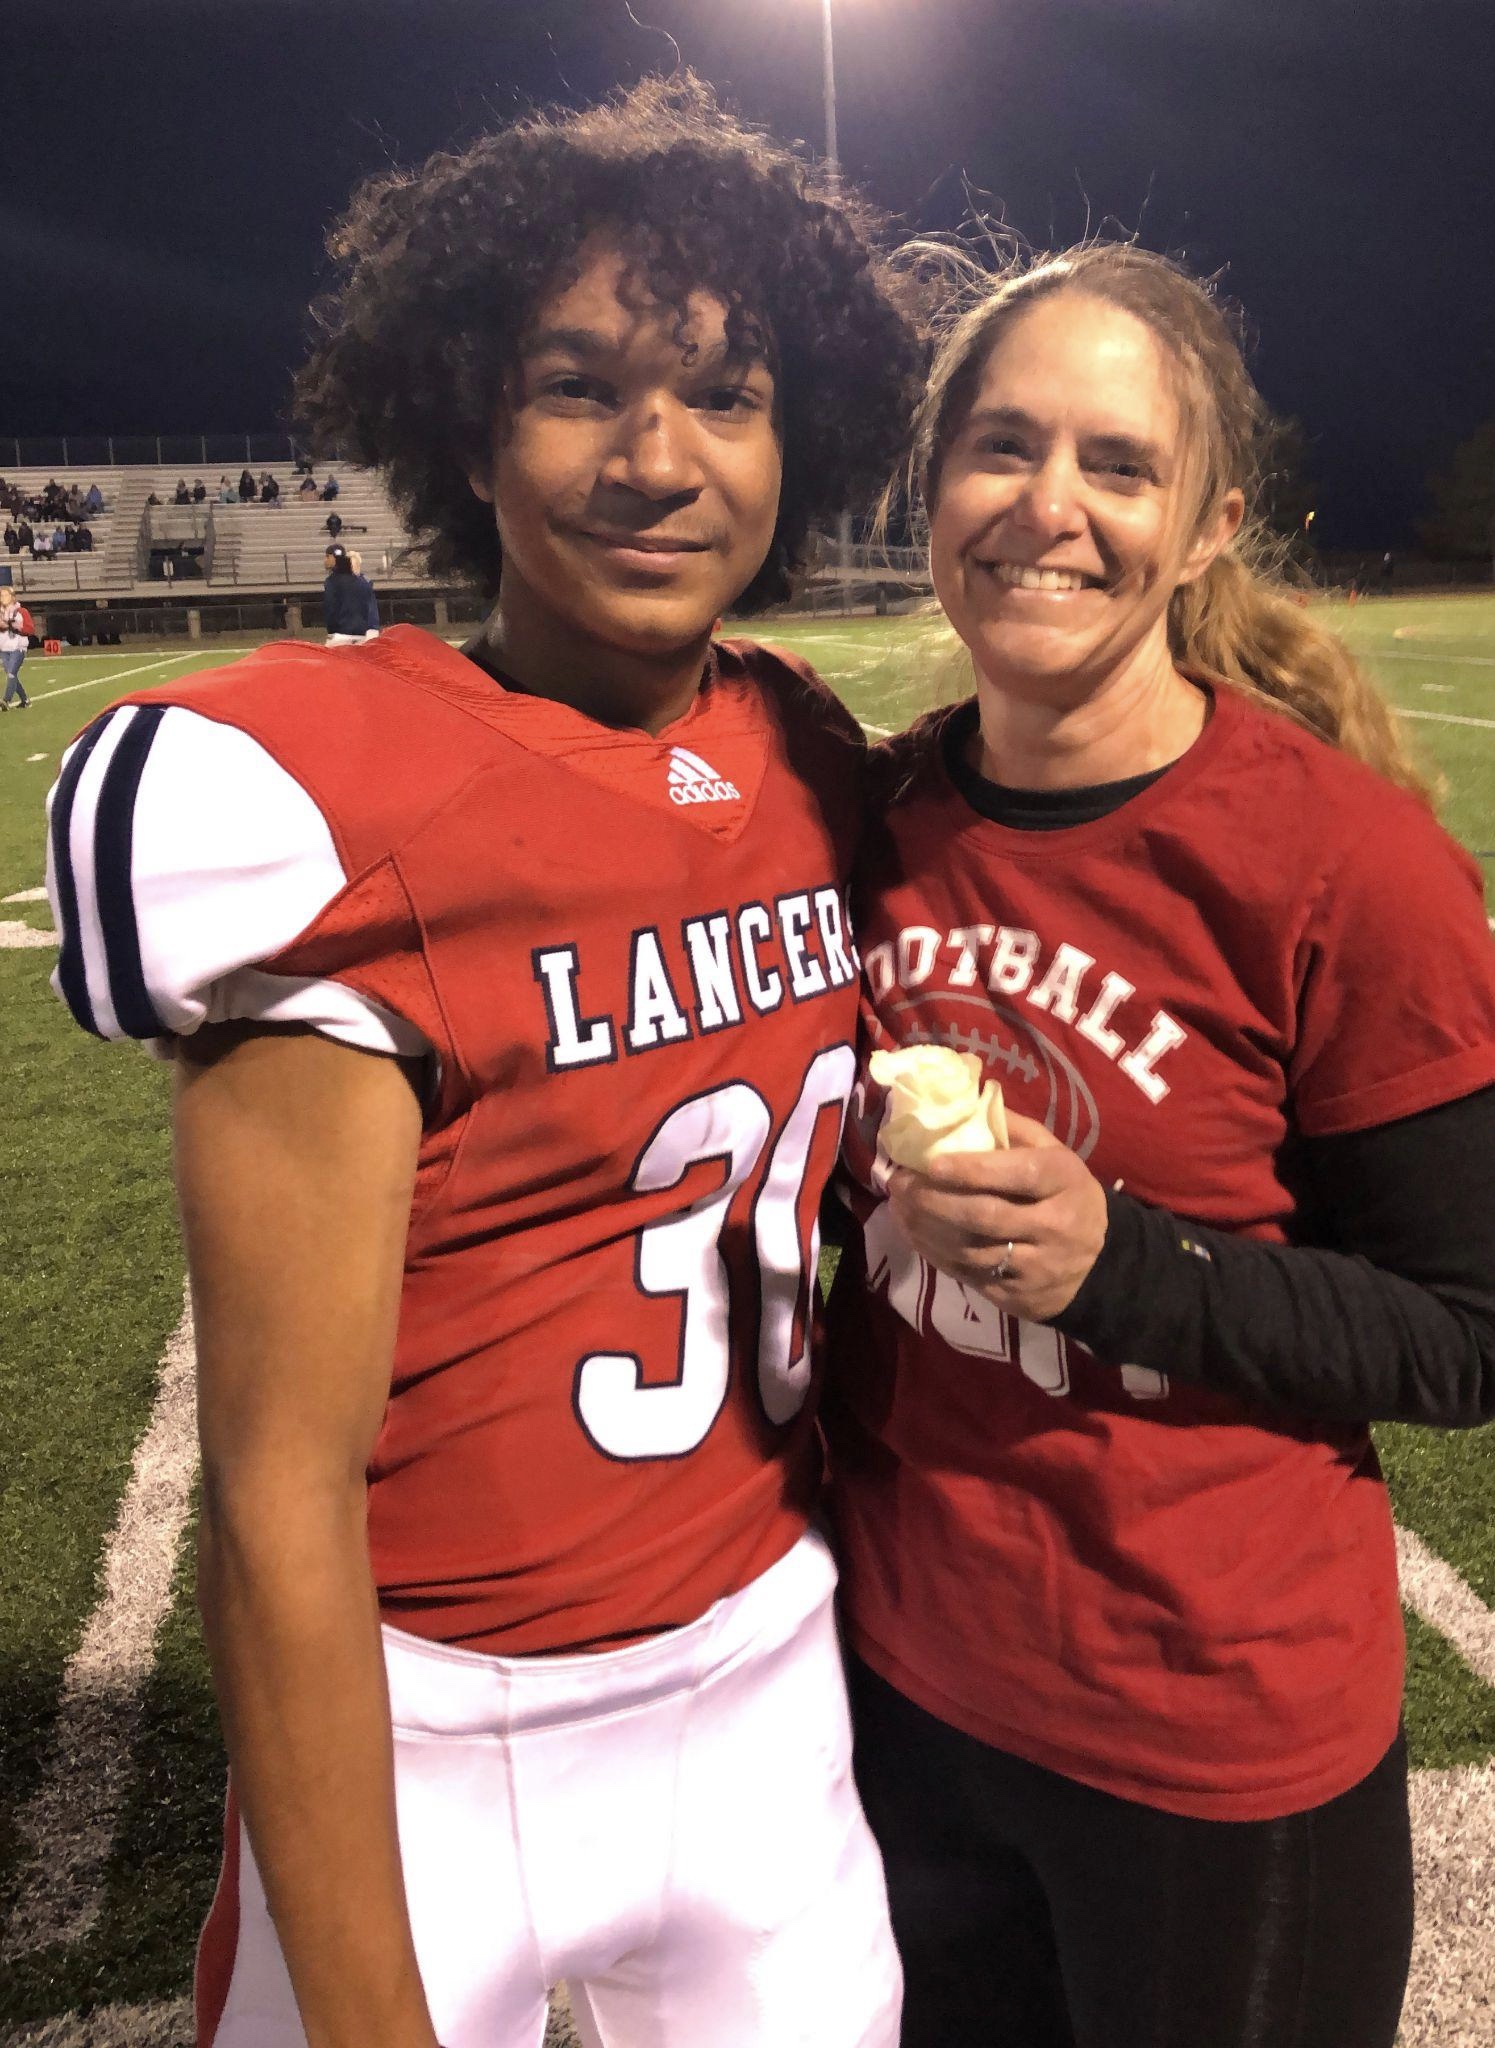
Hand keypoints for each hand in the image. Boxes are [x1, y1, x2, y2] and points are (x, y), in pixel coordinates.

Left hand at [883, 1109, 1108, 1322]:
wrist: (1100, 1264)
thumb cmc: (1066, 1195)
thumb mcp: (1055, 1155)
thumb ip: (1014, 1129)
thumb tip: (964, 1100)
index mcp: (1063, 1180)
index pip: (1016, 1173)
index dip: (971, 1169)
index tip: (931, 1162)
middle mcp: (1053, 1226)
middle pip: (984, 1215)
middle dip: (933, 1199)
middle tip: (897, 1183)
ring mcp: (1036, 1265)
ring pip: (970, 1249)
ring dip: (925, 1228)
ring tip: (897, 1207)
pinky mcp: (1018, 1295)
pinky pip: (968, 1274)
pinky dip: (934, 1253)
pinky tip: (915, 1233)